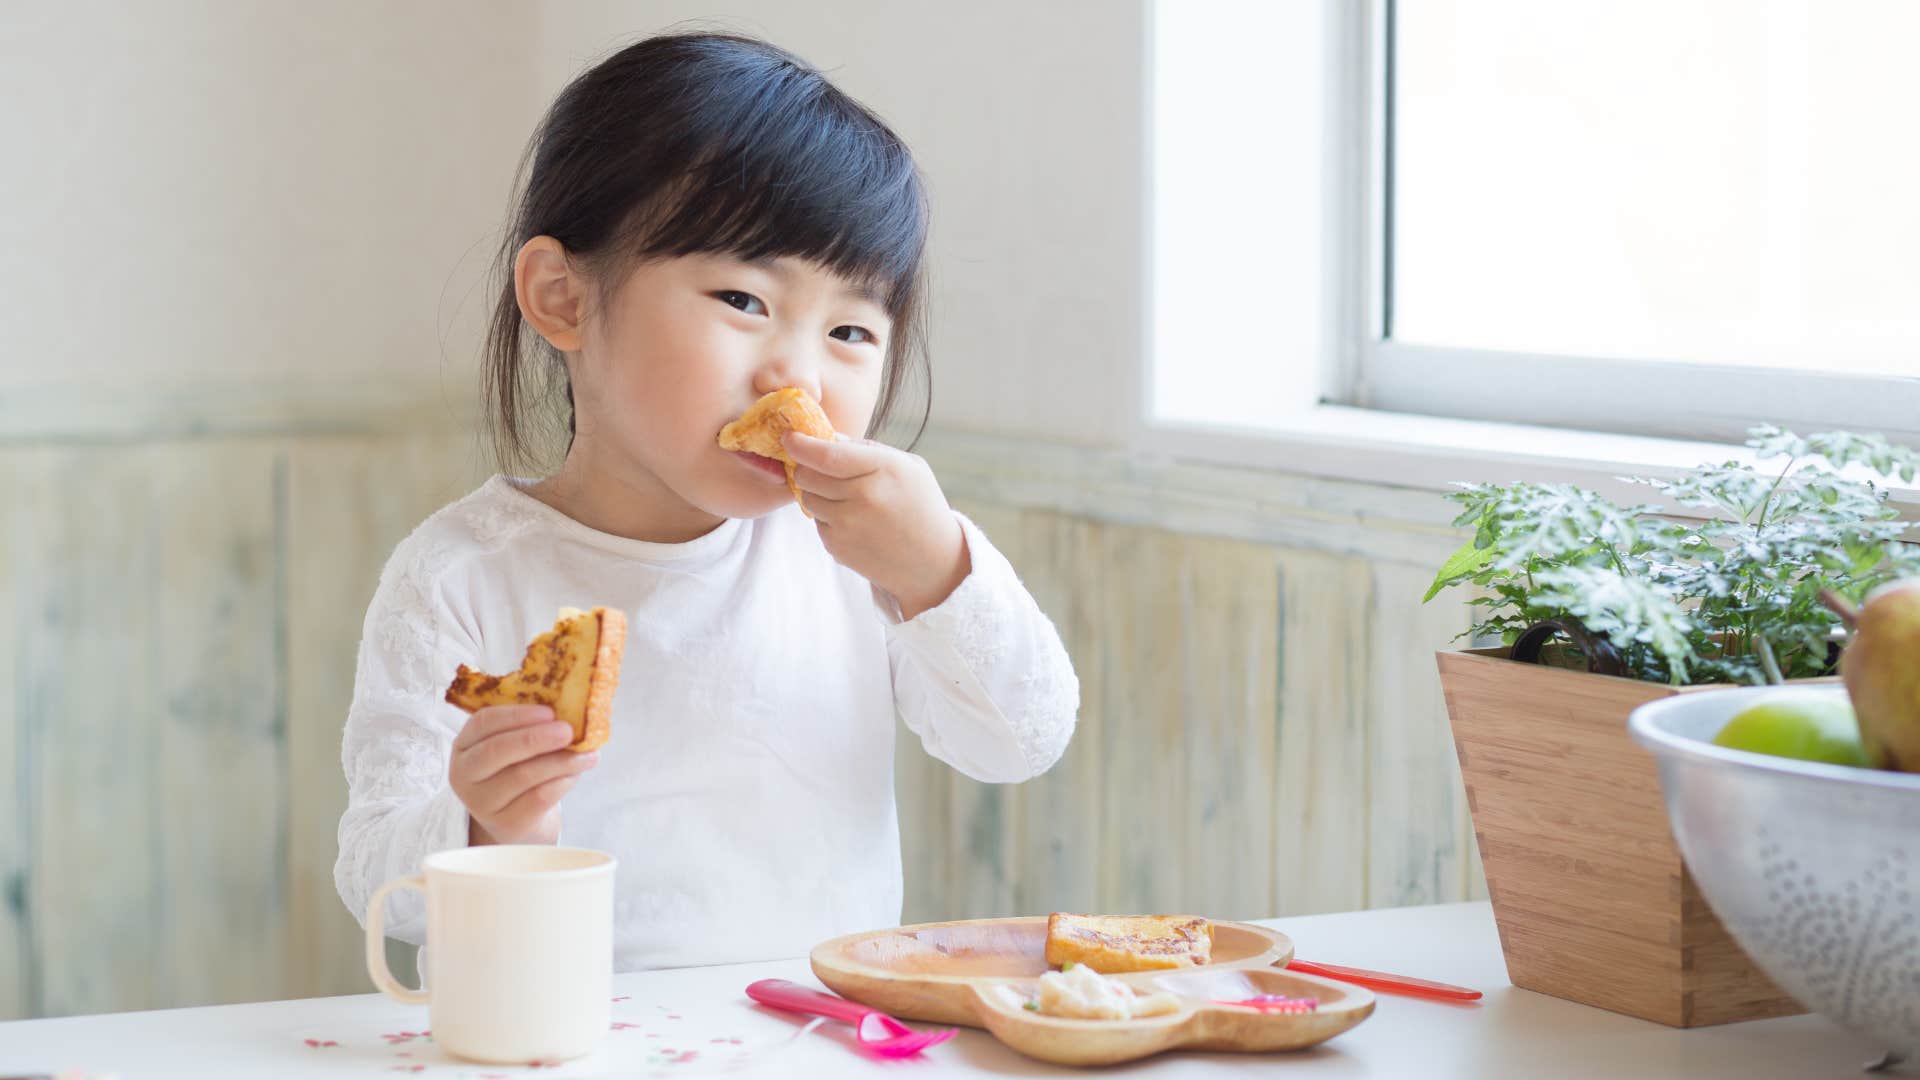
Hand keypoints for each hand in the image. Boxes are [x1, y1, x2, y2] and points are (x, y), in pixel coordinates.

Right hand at [449, 705, 598, 845]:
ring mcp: (482, 802)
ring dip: (560, 761)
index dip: (517, 715)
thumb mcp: (515, 746)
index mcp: (465, 744)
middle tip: (568, 731)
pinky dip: (561, 782)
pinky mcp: (505, 824)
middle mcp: (465, 774)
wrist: (519, 819)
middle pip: (497, 750)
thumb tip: (570, 708)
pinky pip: (537, 799)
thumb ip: (533, 725)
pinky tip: (576, 774)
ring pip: (522, 775)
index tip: (549, 711)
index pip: (484, 722)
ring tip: (588, 754)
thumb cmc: (518, 769)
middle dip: (536, 738)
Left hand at [783, 432, 969, 619]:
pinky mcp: (838, 547)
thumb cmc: (920, 505)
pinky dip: (828, 517)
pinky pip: (817, 522)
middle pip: (808, 474)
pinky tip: (855, 522)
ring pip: (808, 498)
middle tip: (818, 467)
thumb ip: (866, 449)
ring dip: (817, 493)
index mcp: (884, 469)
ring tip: (846, 498)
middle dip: (806, 466)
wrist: (932, 562)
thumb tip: (826, 435)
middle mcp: (864, 496)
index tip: (789, 437)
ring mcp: (848, 525)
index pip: (826, 454)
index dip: (800, 444)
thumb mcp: (907, 467)